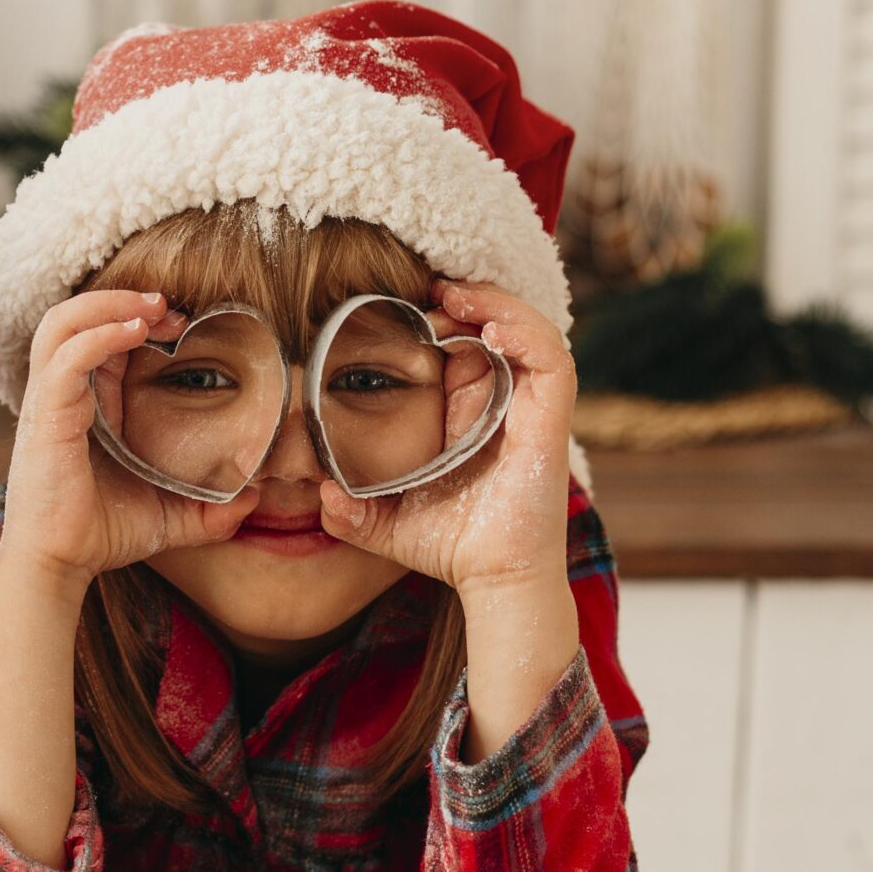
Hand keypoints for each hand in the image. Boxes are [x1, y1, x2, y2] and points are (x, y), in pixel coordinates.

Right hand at [0, 290, 259, 590]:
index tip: (179, 322)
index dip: (134, 317)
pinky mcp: (46, 417)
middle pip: (76, 318)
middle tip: (170, 307)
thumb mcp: (168, 516)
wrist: (59, 566)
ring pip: (62, 325)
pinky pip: (66, 358)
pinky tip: (136, 331)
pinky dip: (100, 335)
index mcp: (82, 405)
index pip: (96, 338)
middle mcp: (60, 395)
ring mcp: (48, 403)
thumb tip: (254, 499)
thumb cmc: (99, 535)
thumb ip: (210, 510)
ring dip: (108, 304)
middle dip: (123, 300)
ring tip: (152, 308)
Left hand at [316, 280, 573, 598]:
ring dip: (494, 304)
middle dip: (465, 300)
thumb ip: (351, 511)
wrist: (493, 580)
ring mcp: (531, 410)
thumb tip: (320, 496)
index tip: (404, 305)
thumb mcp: (385, 523)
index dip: (441, 318)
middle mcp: (505, 405)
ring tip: (455, 294)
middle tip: (427, 291)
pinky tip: (490, 328)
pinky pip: (552, 359)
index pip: (464, 348)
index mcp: (471, 415)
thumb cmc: (450, 547)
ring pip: (527, 332)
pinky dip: (526, 332)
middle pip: (495, 329)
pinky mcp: (551, 420)